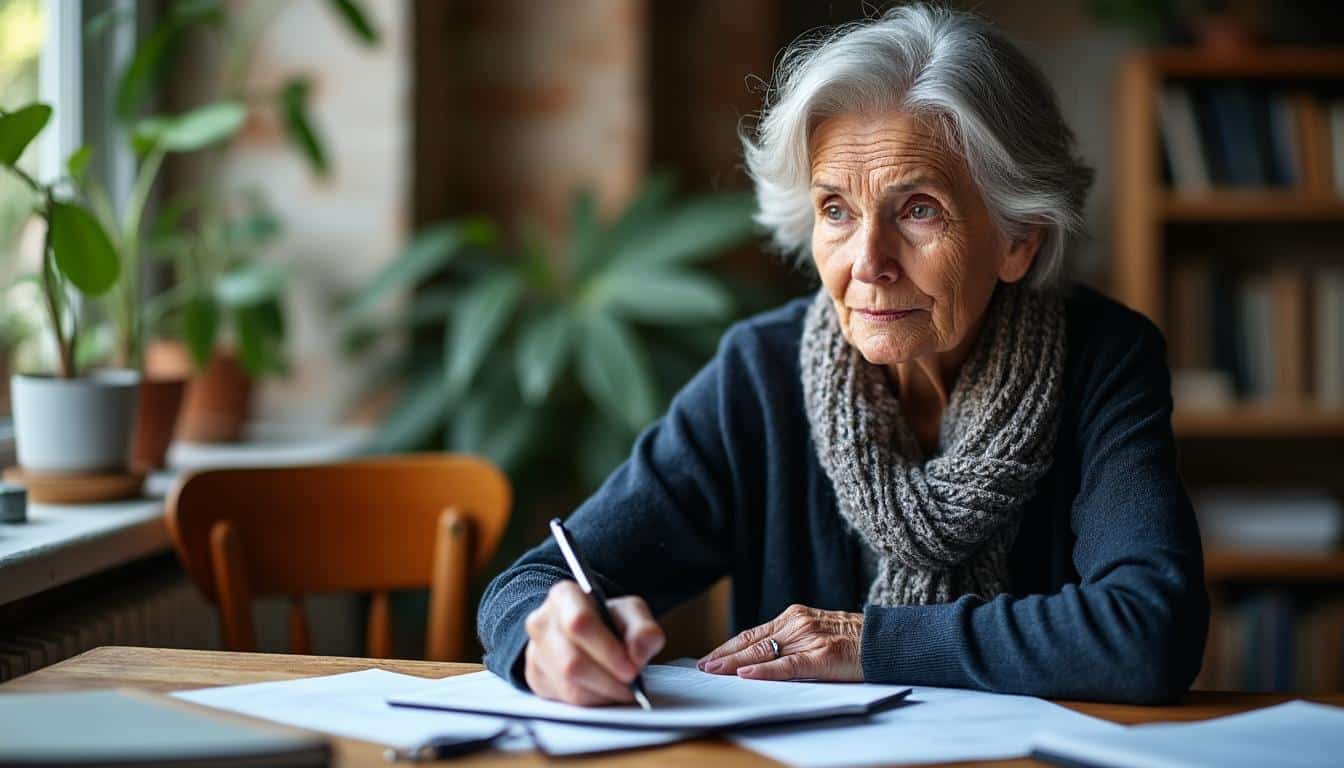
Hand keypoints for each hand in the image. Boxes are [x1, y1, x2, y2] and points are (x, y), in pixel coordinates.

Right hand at [523, 581, 665, 705]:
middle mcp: (542, 622)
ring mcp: (535, 652)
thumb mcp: (632, 614)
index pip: (580, 623)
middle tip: (632, 685)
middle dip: (608, 680)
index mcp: (564, 596)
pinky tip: (605, 692)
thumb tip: (638, 654)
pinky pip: (566, 701)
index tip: (632, 669)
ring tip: (623, 689)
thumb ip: (643, 630)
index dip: (607, 650)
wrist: (586, 635)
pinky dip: (593, 702)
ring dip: (603, 694)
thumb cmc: (609, 621)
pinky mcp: (536, 678)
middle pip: (572, 662)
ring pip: (569, 686)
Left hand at [697, 604, 863, 680]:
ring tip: (713, 670)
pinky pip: (787, 665)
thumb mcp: (816, 634)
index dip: (728, 646)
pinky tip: (746, 674)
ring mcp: (808, 639)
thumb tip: (761, 659)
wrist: (885, 641)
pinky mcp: (822, 656)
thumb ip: (792, 642)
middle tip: (702, 667)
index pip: (752, 633)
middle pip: (752, 642)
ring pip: (764, 652)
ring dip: (734, 663)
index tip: (708, 658)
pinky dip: (764, 671)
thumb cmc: (852, 641)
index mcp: (794, 617)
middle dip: (724, 656)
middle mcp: (797, 623)